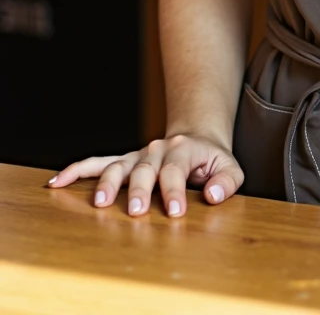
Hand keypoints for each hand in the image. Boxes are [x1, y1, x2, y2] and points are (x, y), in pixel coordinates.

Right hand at [47, 134, 243, 217]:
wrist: (197, 138)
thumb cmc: (212, 160)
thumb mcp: (230, 168)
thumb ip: (226, 182)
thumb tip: (212, 196)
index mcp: (183, 150)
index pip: (176, 170)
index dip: (174, 191)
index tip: (175, 213)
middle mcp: (156, 150)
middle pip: (144, 169)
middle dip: (139, 190)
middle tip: (136, 212)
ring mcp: (137, 156)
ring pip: (117, 166)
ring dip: (106, 183)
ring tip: (99, 204)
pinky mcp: (123, 162)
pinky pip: (96, 164)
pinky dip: (77, 171)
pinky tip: (58, 182)